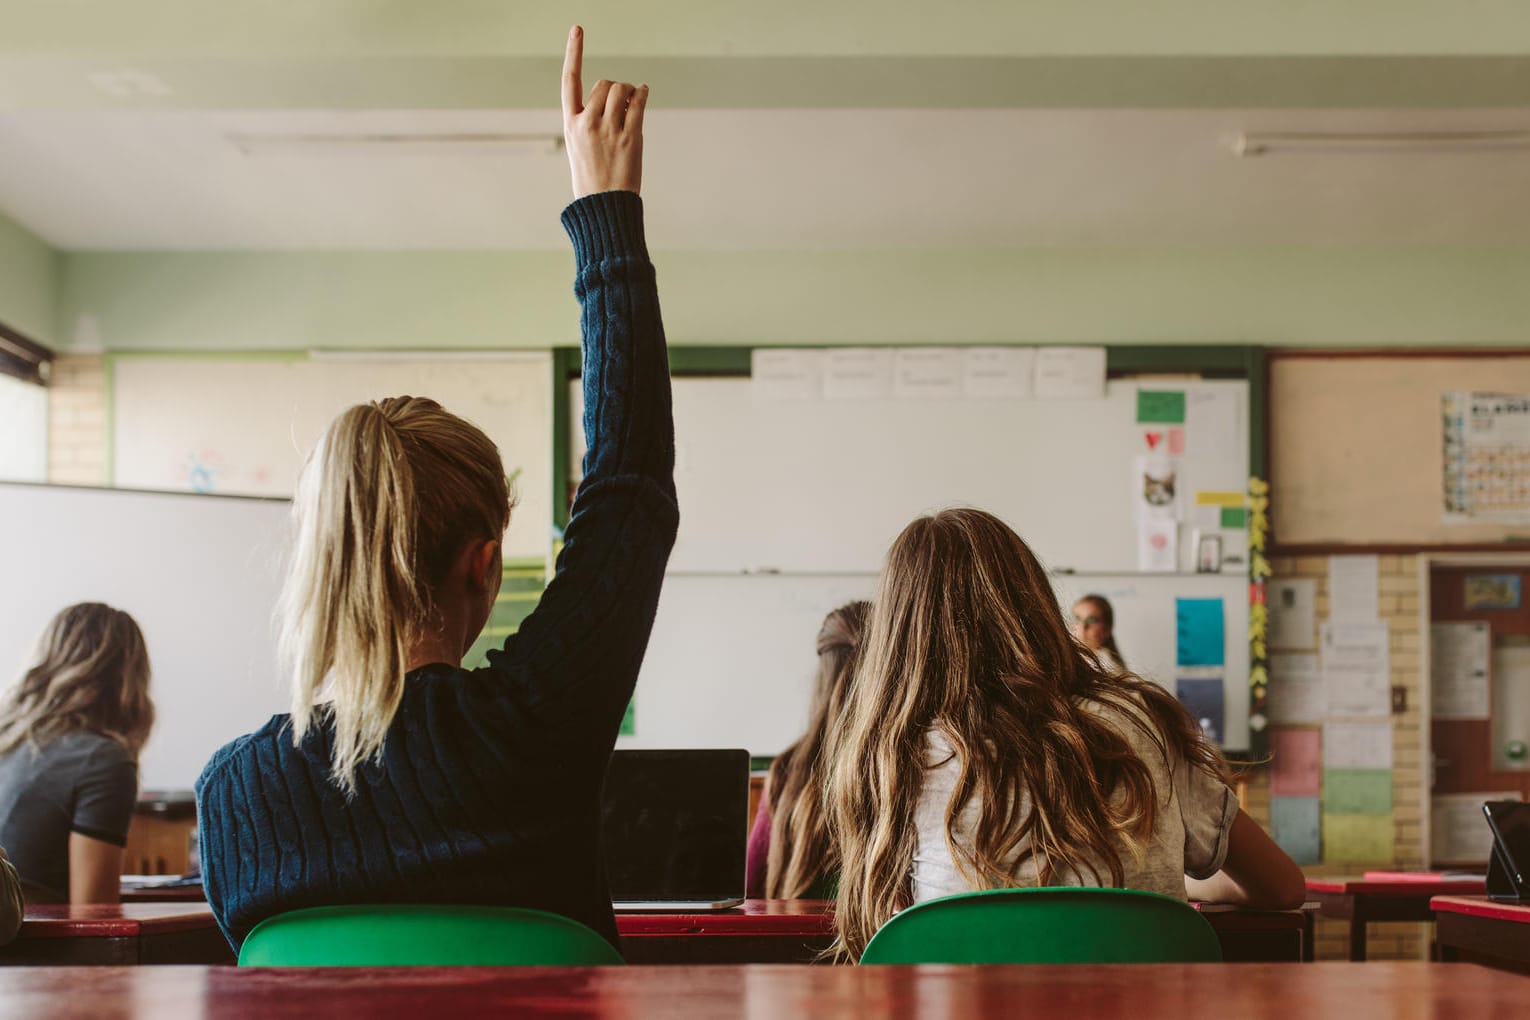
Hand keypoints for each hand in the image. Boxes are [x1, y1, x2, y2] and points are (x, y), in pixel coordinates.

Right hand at [561, 25, 647, 198]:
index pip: (570, 80)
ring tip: (632, 104)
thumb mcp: (580, 148)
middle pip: (605, 84)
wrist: (604, 206)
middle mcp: (588, 123)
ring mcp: (610, 129)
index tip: (578, 30)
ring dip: (630, 91)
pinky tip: (644, 92)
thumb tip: (619, 96)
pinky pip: (640, 103)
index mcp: (571, 124)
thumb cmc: (592, 179)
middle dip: (615, 88)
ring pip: (622, 90)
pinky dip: (643, 94)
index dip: (574, 52)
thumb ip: (590, 121)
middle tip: (622, 102)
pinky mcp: (631, 137)